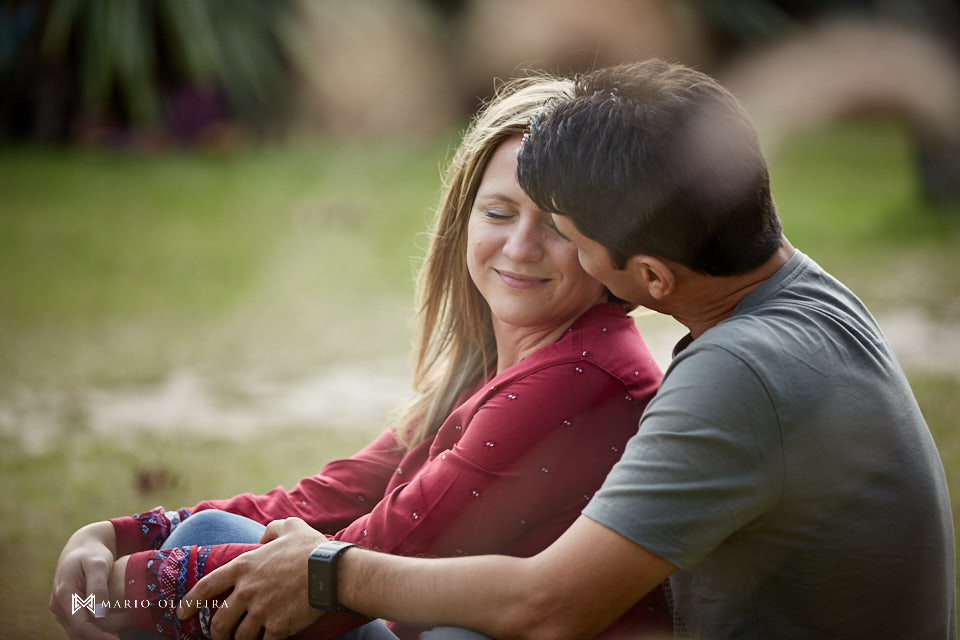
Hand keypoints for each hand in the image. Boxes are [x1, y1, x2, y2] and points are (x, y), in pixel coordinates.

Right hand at [49, 521, 119, 639]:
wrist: (83, 545)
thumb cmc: (92, 552)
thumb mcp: (98, 565)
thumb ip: (98, 588)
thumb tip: (99, 614)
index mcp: (64, 595)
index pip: (81, 626)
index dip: (99, 636)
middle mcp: (59, 606)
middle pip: (80, 631)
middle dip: (102, 635)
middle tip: (125, 632)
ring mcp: (63, 609)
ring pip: (80, 631)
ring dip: (101, 632)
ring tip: (123, 628)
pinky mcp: (70, 609)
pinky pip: (82, 624)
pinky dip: (98, 628)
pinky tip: (116, 625)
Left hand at [177, 517, 327, 639]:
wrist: (332, 572)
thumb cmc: (311, 548)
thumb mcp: (289, 527)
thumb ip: (270, 530)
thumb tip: (262, 538)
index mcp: (244, 566)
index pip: (206, 587)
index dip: (190, 602)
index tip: (182, 613)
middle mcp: (247, 591)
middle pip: (218, 622)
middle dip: (216, 633)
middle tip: (220, 635)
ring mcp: (261, 611)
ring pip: (239, 637)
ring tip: (247, 639)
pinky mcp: (278, 627)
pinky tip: (269, 639)